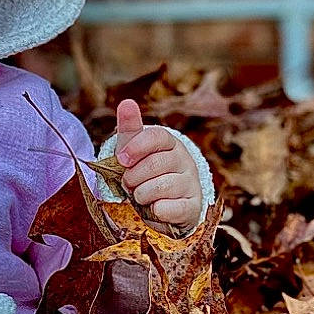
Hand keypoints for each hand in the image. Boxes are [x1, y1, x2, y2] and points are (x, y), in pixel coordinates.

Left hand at [112, 98, 203, 229]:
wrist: (161, 205)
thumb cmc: (145, 174)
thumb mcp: (134, 151)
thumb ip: (130, 129)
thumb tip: (126, 103)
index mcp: (170, 143)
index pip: (157, 136)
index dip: (136, 146)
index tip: (121, 159)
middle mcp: (185, 161)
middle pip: (156, 163)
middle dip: (133, 177)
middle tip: (128, 183)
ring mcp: (191, 184)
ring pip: (162, 187)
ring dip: (141, 195)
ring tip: (140, 196)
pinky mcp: (192, 206)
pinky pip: (171, 208)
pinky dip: (156, 211)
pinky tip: (153, 209)